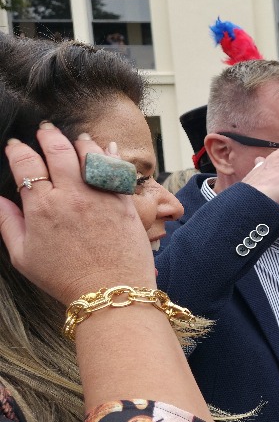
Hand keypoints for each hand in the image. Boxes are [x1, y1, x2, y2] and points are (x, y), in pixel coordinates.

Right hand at [0, 125, 154, 302]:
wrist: (112, 290)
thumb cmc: (65, 278)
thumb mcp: (23, 257)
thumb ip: (8, 224)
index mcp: (42, 207)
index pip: (25, 164)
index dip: (18, 150)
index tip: (16, 147)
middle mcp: (71, 195)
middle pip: (57, 150)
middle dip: (48, 135)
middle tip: (45, 130)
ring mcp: (100, 196)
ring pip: (89, 153)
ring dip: (79, 141)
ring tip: (76, 137)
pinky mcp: (124, 201)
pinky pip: (117, 169)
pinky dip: (110, 154)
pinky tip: (106, 149)